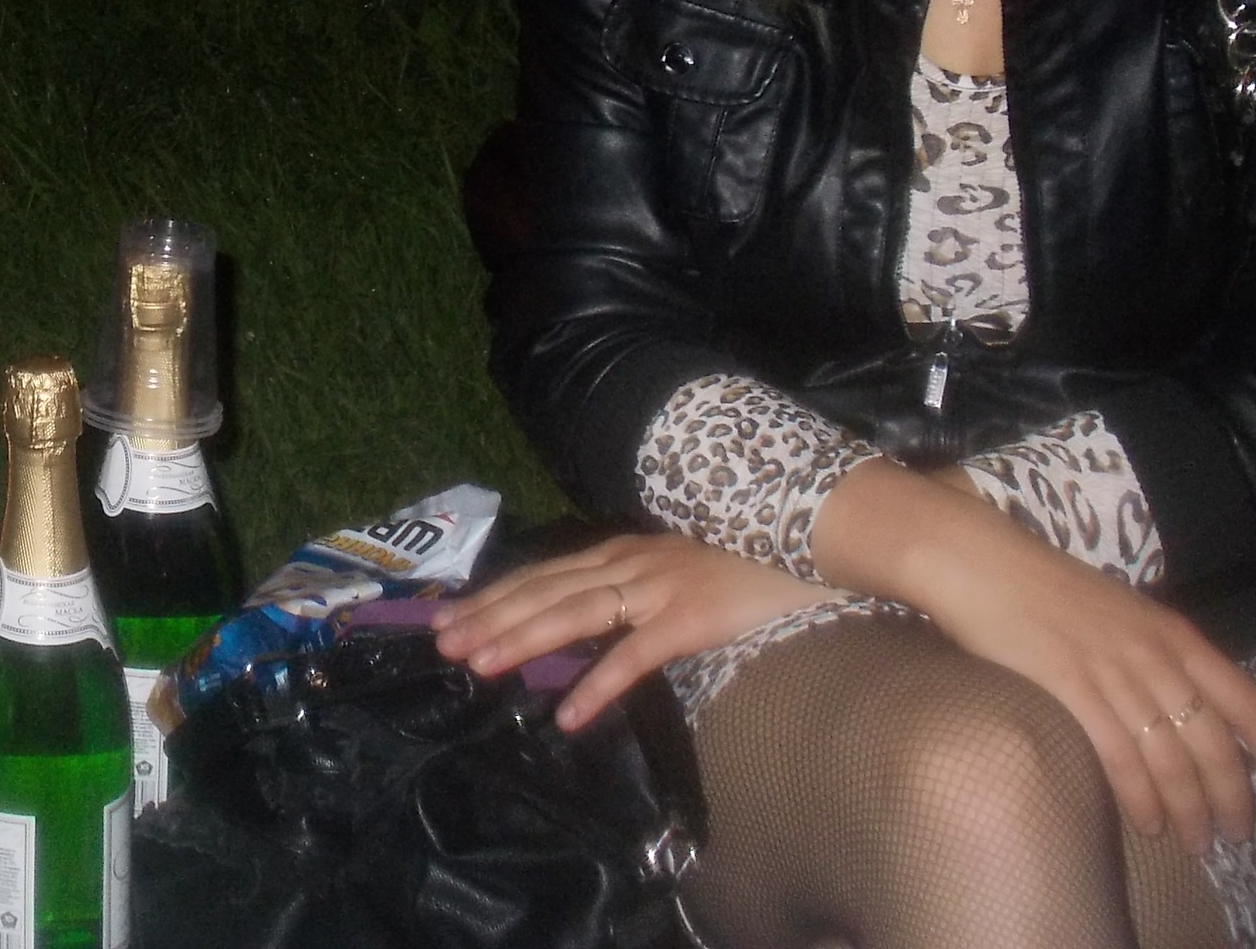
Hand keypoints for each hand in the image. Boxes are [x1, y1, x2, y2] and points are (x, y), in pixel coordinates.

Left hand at [431, 531, 833, 731]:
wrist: (814, 540)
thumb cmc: (748, 561)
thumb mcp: (675, 568)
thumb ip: (633, 590)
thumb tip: (587, 618)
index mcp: (622, 552)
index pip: (543, 575)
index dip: (493, 595)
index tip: (447, 616)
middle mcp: (629, 564)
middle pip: (545, 592)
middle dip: (490, 617)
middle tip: (442, 644)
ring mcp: (658, 588)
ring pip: (574, 615)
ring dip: (522, 640)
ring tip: (479, 665)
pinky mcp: (691, 618)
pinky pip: (636, 656)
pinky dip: (598, 683)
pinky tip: (568, 715)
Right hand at [812, 458, 1255, 852]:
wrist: (975, 559)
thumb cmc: (1040, 584)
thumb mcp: (1118, 611)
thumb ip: (1153, 653)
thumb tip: (1177, 710)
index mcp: (1173, 632)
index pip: (1249, 701)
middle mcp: (1155, 654)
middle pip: (1214, 742)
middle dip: (1233, 797)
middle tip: (1234, 834)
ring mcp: (1114, 671)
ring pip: (1172, 758)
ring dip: (1189, 809)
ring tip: (1194, 840)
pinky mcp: (1070, 686)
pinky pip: (1121, 757)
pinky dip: (1140, 798)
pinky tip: (1146, 823)